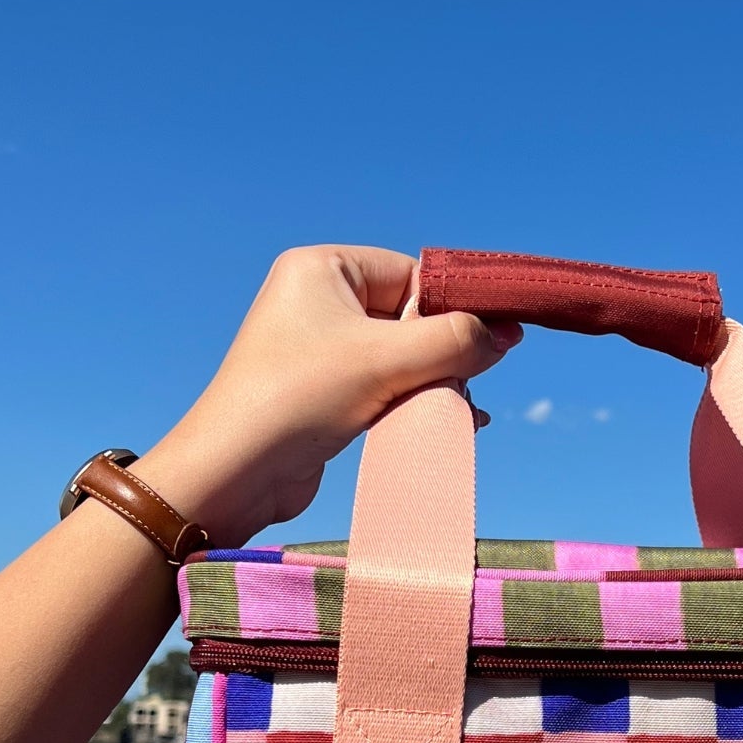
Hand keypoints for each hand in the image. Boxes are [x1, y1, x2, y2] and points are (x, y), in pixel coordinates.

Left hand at [133, 245, 520, 546]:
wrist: (236, 473)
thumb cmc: (300, 399)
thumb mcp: (387, 360)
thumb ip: (454, 341)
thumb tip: (505, 336)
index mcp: (322, 269)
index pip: (410, 274)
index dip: (450, 308)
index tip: (490, 340)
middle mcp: (317, 302)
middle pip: (410, 317)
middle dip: (444, 353)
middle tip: (472, 381)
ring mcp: (319, 350)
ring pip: (402, 357)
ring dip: (434, 383)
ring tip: (460, 410)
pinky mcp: (324, 394)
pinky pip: (385, 387)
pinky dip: (415, 403)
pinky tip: (448, 422)